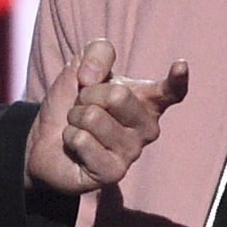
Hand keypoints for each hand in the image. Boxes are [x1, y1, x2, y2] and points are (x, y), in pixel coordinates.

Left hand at [27, 39, 188, 192]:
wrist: (45, 142)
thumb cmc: (72, 105)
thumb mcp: (81, 68)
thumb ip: (96, 53)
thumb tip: (92, 76)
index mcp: (146, 100)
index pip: (171, 91)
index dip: (177, 79)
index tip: (181, 66)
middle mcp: (147, 127)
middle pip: (117, 96)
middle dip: (87, 96)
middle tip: (83, 107)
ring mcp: (133, 152)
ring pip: (94, 118)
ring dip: (75, 118)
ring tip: (78, 127)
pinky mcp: (113, 173)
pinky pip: (82, 140)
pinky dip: (69, 137)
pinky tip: (75, 146)